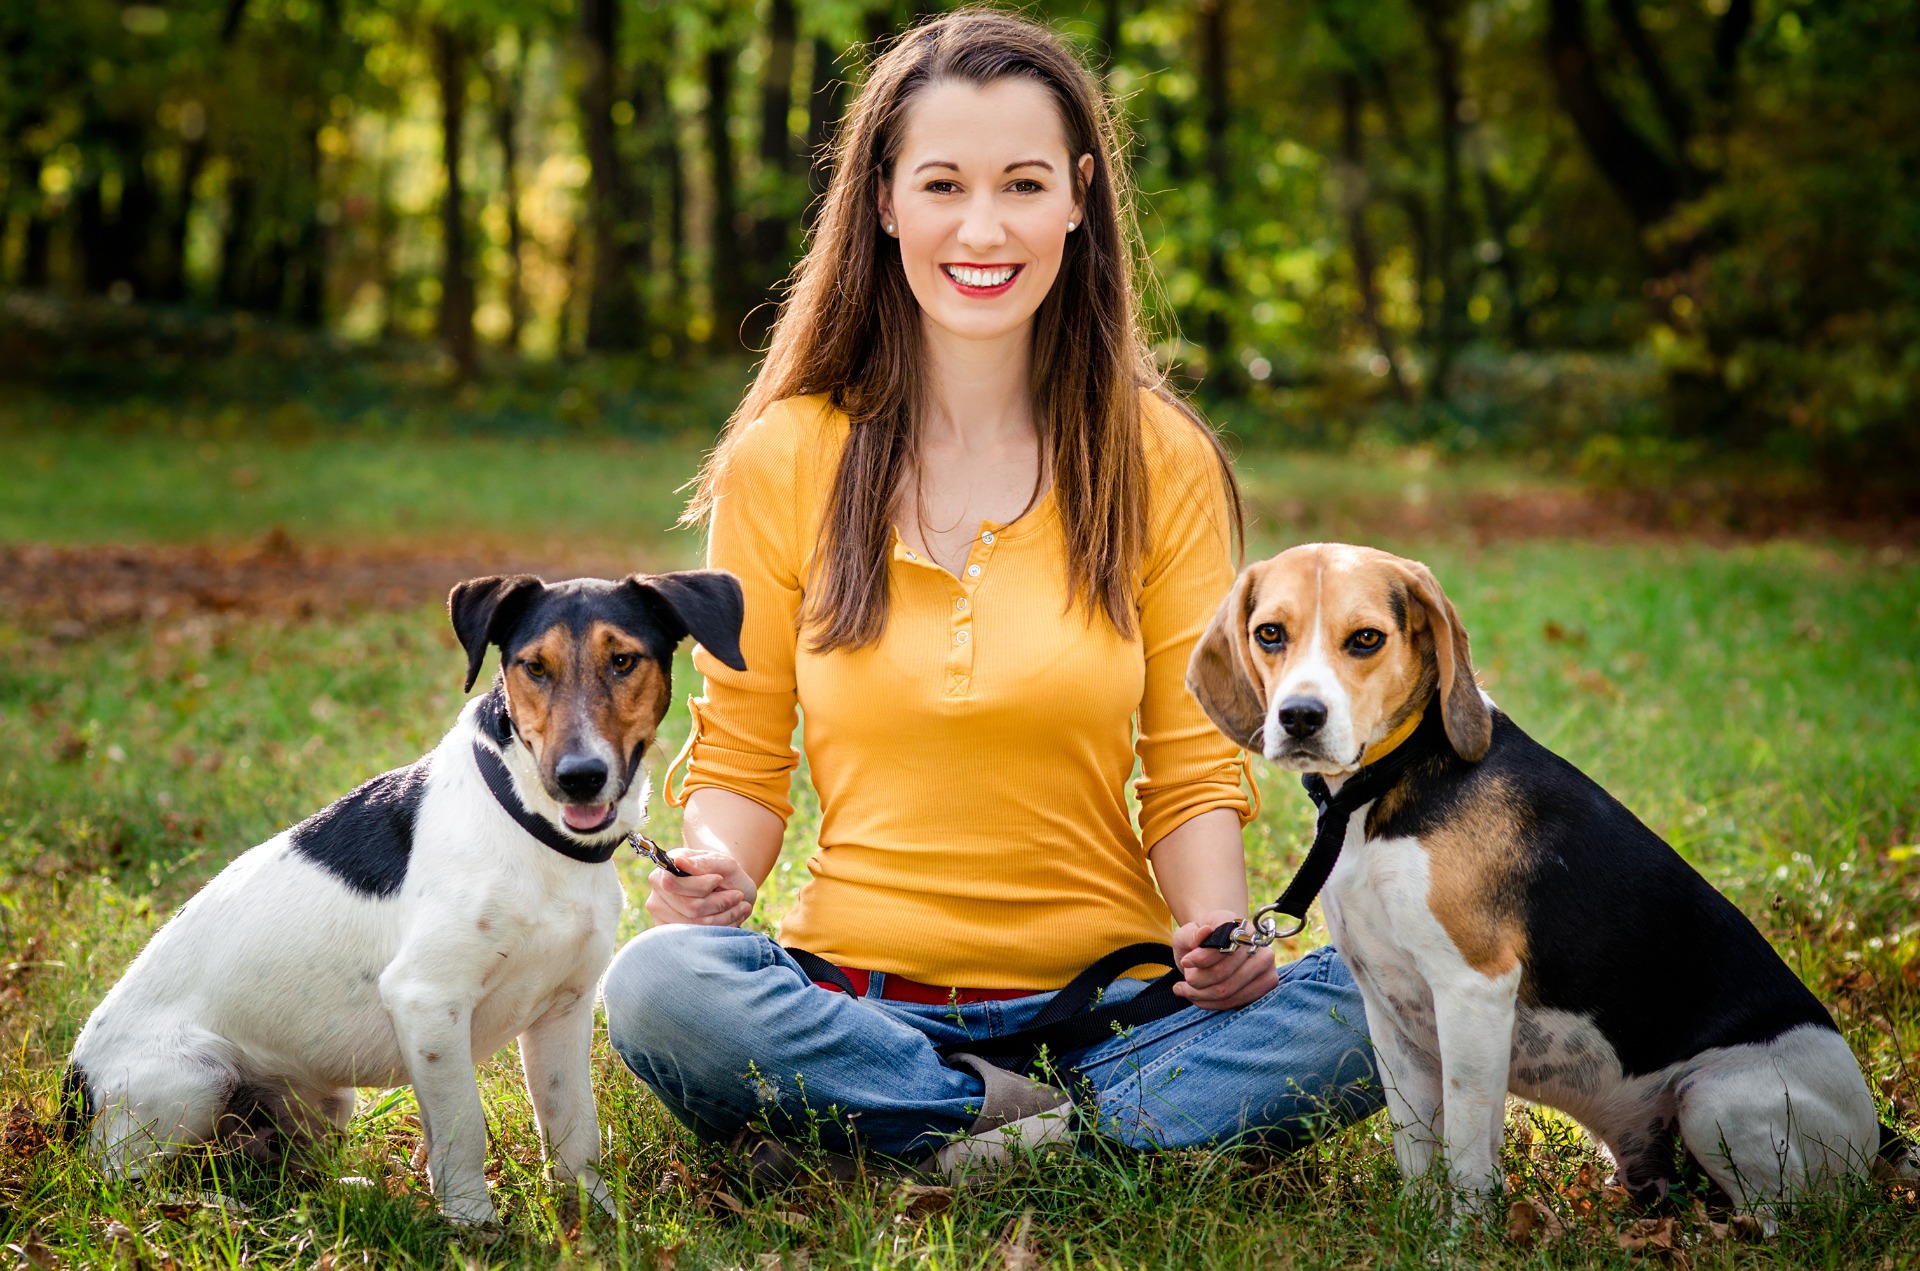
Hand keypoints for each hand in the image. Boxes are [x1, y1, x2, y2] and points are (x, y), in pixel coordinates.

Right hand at [642, 848, 756, 926]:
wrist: (727, 888)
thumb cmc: (723, 871)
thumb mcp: (721, 862)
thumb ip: (702, 862)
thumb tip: (678, 861)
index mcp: (665, 868)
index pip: (672, 883)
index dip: (700, 885)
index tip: (720, 879)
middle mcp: (657, 892)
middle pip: (689, 907)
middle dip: (719, 902)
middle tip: (738, 896)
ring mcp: (661, 915)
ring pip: (697, 924)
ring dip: (725, 916)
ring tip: (739, 905)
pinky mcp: (671, 932)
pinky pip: (698, 936)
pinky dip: (720, 927)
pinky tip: (730, 917)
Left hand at [1171, 909, 1277, 1010]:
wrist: (1215, 951)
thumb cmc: (1198, 943)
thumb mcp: (1185, 935)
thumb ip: (1190, 935)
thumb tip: (1204, 933)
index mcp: (1234, 923)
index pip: (1222, 944)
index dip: (1201, 958)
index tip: (1185, 962)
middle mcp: (1256, 940)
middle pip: (1223, 972)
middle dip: (1197, 981)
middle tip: (1183, 982)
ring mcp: (1265, 962)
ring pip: (1228, 991)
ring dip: (1202, 995)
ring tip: (1187, 990)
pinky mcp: (1268, 982)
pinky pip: (1237, 1001)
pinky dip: (1213, 1004)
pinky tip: (1200, 997)